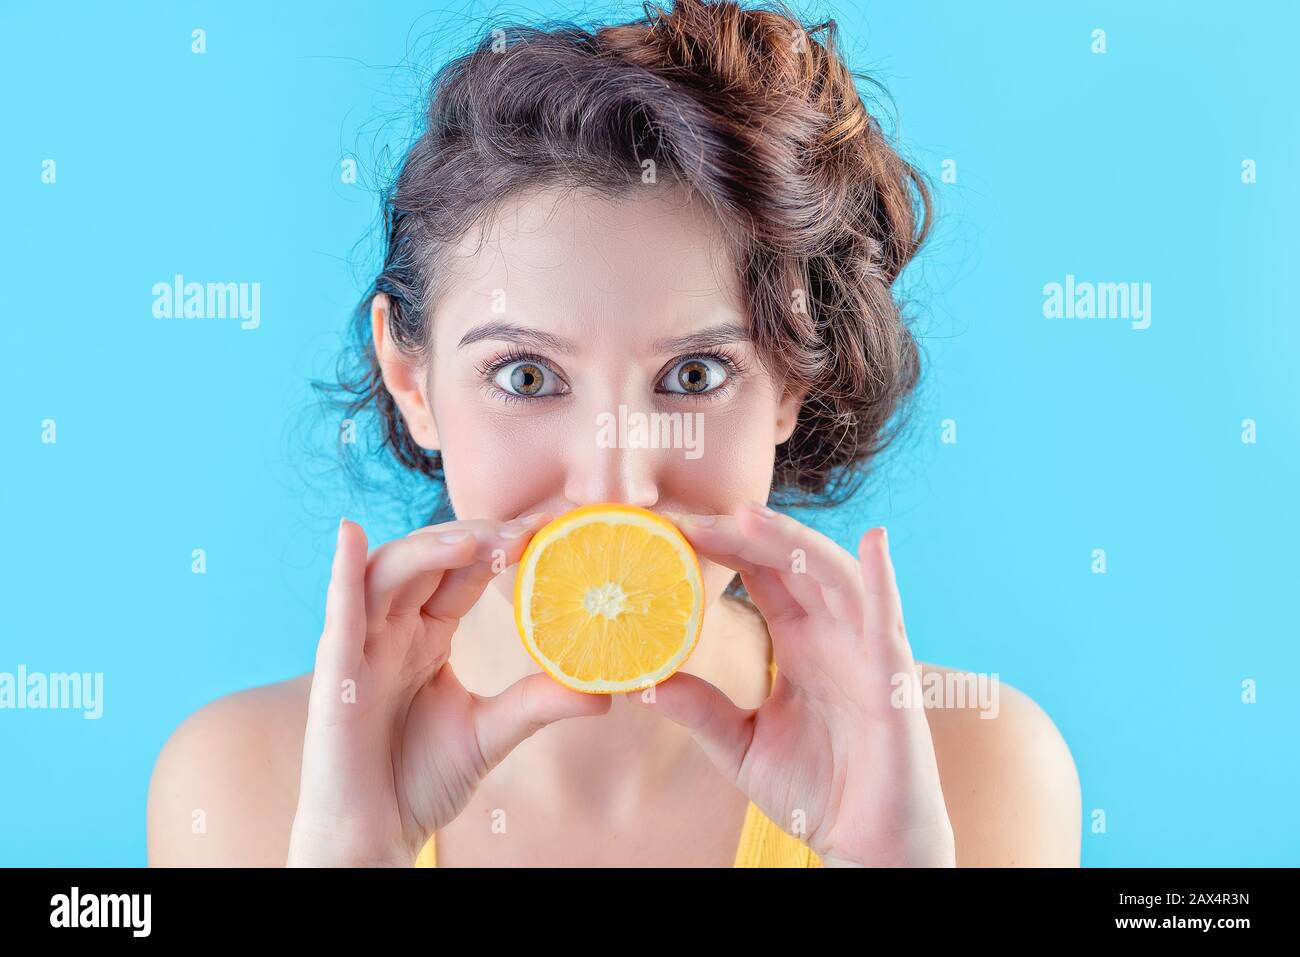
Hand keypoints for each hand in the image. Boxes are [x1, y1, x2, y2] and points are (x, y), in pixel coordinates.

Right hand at [287, 513, 610, 865]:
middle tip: (525, 530)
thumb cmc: (418, 781)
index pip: (462, 572)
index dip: (498, 545)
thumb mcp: (491, 732)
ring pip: (387, 572)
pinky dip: (341, 570)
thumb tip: (605, 692)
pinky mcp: (334, 671)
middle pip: (428, 559)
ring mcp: (360, 645)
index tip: (547, 527)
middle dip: (474, 537)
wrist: (374, 835)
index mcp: (426, 635)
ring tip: (475, 539)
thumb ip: (538, 703)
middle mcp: (391, 629)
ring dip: (428, 547)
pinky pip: (337, 612)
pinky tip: (351, 535)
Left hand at [639, 501, 955, 866]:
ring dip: (793, 544)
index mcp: (800, 643)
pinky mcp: (894, 683)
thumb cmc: (816, 792)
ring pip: (833, 578)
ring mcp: (867, 652)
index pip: (760, 576)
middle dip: (746, 535)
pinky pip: (890, 623)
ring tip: (747, 518)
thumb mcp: (741, 745)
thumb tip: (642, 683)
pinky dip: (885, 580)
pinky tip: (873, 542)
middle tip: (694, 517)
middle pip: (791, 564)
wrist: (866, 847)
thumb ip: (700, 710)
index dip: (724, 546)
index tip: (672, 528)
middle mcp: (834, 635)